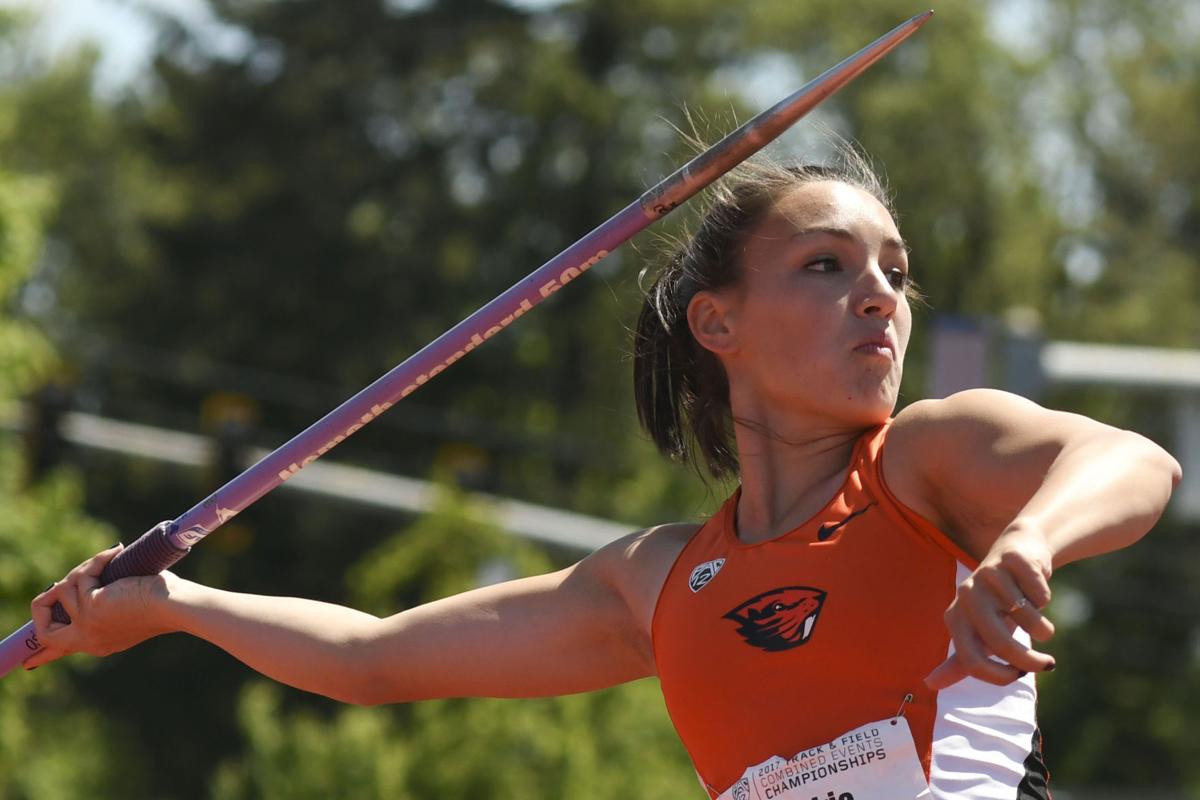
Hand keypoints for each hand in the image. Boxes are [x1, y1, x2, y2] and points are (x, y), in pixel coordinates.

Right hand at [23, 544, 176, 669]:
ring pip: (65, 590)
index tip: (26, 662)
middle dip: (43, 603)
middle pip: (43, 630)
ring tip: (112, 559)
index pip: (60, 652)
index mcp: (98, 643)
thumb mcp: (132, 605)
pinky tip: (117, 553)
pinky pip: (82, 577)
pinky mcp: (91, 608)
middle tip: (56, 586)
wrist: (177, 606)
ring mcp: (86, 626)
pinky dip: (98, 560)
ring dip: (86, 568)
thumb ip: (109, 601)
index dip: (40, 654)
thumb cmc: (166, 601)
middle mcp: (88, 640)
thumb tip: (97, 579)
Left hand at [925, 524, 1056, 688]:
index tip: (1018, 675)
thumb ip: (960, 660)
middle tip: (1047, 664)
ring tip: (1037, 616)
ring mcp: (986, 575)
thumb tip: (929, 684)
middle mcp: (966, 595)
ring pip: (1028, 619)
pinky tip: (1036, 587)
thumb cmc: (998, 602)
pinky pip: (1040, 594)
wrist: (1017, 552)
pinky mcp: (1011, 559)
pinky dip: (1044, 597)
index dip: (1000, 676)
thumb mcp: (980, 631)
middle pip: (1001, 643)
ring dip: (1043, 626)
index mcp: (955, 617)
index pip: (971, 661)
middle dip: (1030, 661)